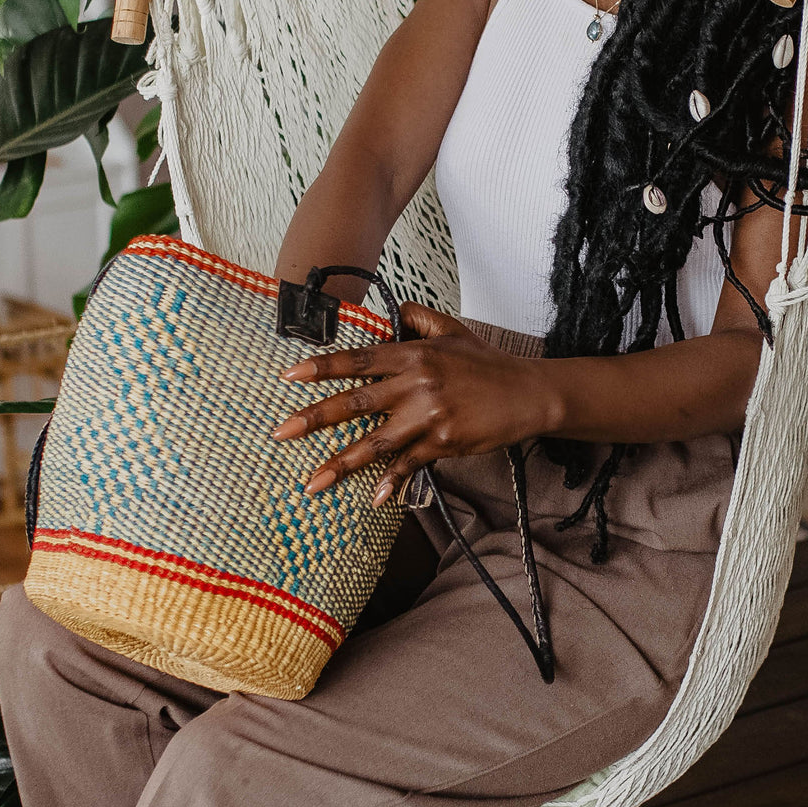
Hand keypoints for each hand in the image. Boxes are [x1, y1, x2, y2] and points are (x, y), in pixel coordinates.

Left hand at [270, 302, 557, 507]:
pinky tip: (373, 497)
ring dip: (339, 464)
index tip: (289, 375)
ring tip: (311, 482)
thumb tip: (394, 309)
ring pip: (374, 442)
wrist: (528, 393)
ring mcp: (429, 416)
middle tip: (280, 432)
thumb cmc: (488, 363)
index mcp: (414, 354)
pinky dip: (391, 482)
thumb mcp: (452, 330)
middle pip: (355, 402)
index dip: (322, 367)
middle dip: (314, 418)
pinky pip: (408, 464)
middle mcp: (416, 384)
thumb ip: (418, 318)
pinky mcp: (443, 443)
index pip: (358, 360)